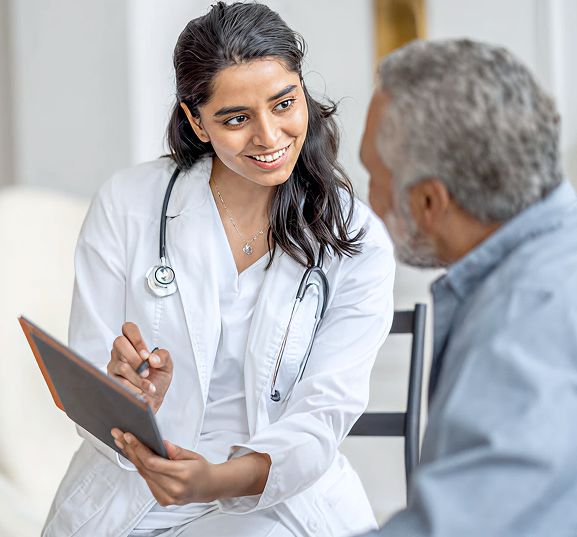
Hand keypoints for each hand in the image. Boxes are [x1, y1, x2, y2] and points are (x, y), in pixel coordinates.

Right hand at [107, 322, 172, 412]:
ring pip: (122, 366)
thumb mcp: (167, 366)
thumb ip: (163, 356)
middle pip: (119, 342)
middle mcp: (121, 352)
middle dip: (135, 358)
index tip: (146, 355)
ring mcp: (114, 365)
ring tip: (149, 385)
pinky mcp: (111, 379)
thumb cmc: (157, 380)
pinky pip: (120, 381)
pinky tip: (141, 392)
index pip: (129, 328)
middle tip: (146, 370)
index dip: (136, 338)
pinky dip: (134, 388)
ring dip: (139, 378)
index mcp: (133, 344)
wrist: (152, 400)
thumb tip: (152, 358)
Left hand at [110, 430, 271, 504]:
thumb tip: (163, 443)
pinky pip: (148, 481)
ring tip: (123, 444)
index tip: (129, 436)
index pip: (153, 462)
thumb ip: (177, 451)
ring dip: (132, 458)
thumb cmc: (202, 469)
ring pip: (144, 475)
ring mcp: (168, 497)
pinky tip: (134, 456)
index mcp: (182, 474)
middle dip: (131, 450)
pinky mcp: (163, 500)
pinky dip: (141, 468)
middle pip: (145, 468)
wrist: (210, 487)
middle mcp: (173, 488)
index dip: (139, 448)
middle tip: (120, 436)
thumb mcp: (193, 455)